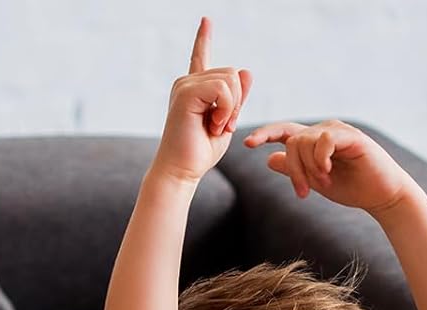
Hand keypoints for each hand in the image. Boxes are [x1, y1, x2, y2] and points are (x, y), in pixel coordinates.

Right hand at [154, 17, 251, 184]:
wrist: (181, 171)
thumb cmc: (199, 152)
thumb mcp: (226, 122)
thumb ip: (237, 98)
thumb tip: (246, 70)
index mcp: (194, 88)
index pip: (201, 56)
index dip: (203, 38)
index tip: (206, 20)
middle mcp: (187, 82)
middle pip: (232, 73)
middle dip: (237, 102)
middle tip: (223, 127)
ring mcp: (185, 85)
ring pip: (230, 79)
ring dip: (232, 108)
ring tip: (217, 127)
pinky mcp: (186, 92)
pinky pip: (222, 88)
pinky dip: (226, 109)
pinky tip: (215, 125)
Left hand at [243, 118, 410, 212]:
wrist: (381, 195)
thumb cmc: (352, 188)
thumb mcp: (316, 181)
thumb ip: (295, 170)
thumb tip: (270, 159)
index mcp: (313, 142)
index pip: (284, 132)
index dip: (265, 134)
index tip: (248, 144)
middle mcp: (323, 132)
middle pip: (292, 142)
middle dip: (293, 171)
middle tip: (303, 193)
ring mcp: (336, 131)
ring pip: (305, 142)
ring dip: (309, 169)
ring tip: (324, 184)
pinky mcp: (350, 136)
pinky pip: (323, 140)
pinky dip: (320, 159)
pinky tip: (328, 172)